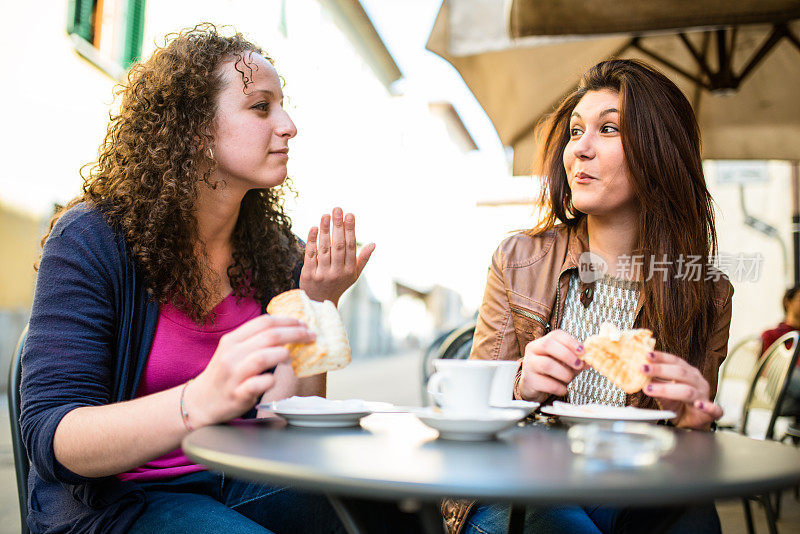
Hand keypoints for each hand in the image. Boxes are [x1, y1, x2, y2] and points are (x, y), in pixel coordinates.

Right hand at [184, 315, 315, 427]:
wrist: (200, 402)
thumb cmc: (223, 375)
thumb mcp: (233, 352)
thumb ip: (255, 341)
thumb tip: (288, 331)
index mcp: (232, 340)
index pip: (264, 322)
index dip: (287, 321)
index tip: (303, 324)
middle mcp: (231, 354)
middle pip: (269, 336)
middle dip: (295, 334)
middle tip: (310, 336)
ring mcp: (233, 375)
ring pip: (263, 357)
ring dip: (283, 354)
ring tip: (291, 357)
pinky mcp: (237, 394)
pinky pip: (259, 383)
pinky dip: (270, 380)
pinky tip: (274, 380)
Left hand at [300, 207, 374, 304]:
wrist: (319, 303)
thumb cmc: (338, 284)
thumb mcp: (353, 275)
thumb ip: (363, 259)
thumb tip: (374, 244)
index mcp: (350, 271)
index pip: (351, 247)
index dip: (350, 230)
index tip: (349, 215)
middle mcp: (337, 272)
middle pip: (338, 245)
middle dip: (338, 226)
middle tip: (337, 209)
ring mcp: (322, 274)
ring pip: (324, 248)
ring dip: (325, 230)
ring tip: (325, 215)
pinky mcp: (309, 274)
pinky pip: (310, 255)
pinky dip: (312, 241)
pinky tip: (314, 228)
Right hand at [519, 330, 587, 401]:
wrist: (535, 387)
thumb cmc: (552, 372)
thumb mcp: (566, 363)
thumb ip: (578, 359)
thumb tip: (591, 358)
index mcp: (543, 341)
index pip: (556, 335)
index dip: (571, 341)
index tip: (583, 351)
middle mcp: (533, 350)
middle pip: (548, 345)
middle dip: (566, 355)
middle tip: (578, 365)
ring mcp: (529, 365)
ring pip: (546, 364)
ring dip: (563, 373)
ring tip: (569, 378)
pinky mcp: (529, 380)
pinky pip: (545, 383)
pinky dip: (558, 387)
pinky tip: (563, 389)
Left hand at [642, 351, 722, 429]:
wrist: (691, 423)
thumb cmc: (678, 404)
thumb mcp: (663, 393)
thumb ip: (654, 384)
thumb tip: (636, 375)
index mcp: (688, 373)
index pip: (675, 361)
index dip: (661, 357)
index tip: (646, 355)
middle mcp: (698, 381)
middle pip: (680, 373)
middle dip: (660, 370)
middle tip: (642, 369)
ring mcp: (705, 396)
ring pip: (689, 390)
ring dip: (668, 389)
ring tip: (650, 389)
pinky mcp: (712, 412)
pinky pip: (714, 409)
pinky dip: (707, 407)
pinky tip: (699, 405)